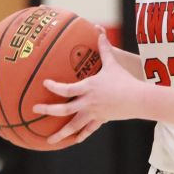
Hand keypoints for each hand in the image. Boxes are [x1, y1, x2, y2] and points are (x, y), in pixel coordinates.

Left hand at [32, 29, 146, 145]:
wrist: (138, 99)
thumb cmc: (125, 80)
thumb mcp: (112, 64)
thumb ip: (104, 49)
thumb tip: (100, 32)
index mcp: (88, 87)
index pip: (66, 89)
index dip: (54, 87)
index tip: (45, 84)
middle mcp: (88, 102)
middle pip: (64, 110)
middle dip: (48, 110)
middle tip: (35, 110)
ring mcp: (94, 113)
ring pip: (74, 125)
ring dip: (61, 133)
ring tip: (49, 141)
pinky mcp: (101, 120)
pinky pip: (88, 130)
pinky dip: (80, 135)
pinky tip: (73, 140)